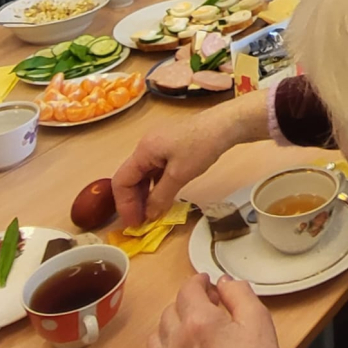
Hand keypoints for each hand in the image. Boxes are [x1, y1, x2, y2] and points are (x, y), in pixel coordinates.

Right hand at [110, 92, 268, 224]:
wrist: (225, 124)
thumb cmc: (201, 146)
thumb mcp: (180, 175)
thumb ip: (161, 196)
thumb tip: (149, 216)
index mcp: (143, 151)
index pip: (121, 181)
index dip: (124, 205)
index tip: (133, 224)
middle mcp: (146, 147)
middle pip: (131, 177)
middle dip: (134, 201)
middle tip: (142, 222)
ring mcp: (158, 146)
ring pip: (144, 174)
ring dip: (145, 194)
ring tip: (151, 214)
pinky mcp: (171, 147)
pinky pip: (156, 170)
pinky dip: (156, 185)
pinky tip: (163, 197)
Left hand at [149, 275, 293, 347]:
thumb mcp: (260, 323)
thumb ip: (239, 294)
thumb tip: (223, 283)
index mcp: (198, 322)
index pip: (188, 289)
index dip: (199, 282)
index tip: (208, 284)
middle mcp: (175, 341)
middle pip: (171, 309)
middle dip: (187, 302)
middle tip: (208, 307)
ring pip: (158, 333)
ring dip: (173, 325)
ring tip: (192, 330)